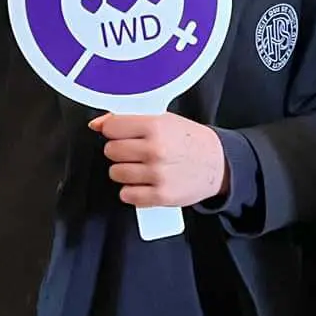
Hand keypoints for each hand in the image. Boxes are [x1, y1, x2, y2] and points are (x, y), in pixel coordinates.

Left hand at [91, 113, 229, 208]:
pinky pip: (127, 195)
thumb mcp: (164, 120)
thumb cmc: (189, 141)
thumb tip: (97, 124)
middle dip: (120, 151)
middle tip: (134, 152)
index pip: (112, 128)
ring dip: (125, 171)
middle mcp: (155, 150)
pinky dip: (132, 191)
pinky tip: (144, 183)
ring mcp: (157, 174)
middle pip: (111, 151)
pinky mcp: (160, 195)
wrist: (218, 164)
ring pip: (116, 173)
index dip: (114, 131)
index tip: (121, 134)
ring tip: (141, 167)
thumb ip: (130, 120)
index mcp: (156, 126)